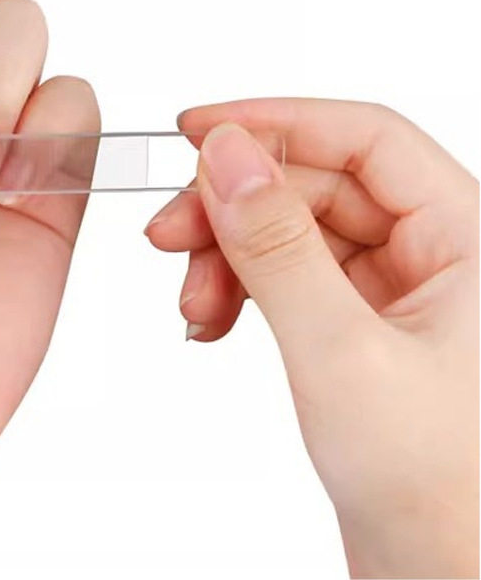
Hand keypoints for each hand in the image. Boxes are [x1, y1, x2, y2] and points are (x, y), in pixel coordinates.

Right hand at [146, 100, 478, 578]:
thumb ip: (277, 246)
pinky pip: (286, 276)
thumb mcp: (341, 353)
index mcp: (468, 238)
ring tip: (191, 305)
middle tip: (167, 233)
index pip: (365, 137)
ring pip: (291, 231)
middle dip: (232, 208)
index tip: (197, 130)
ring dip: (226, 255)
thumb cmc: (441, 495)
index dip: (276, 122)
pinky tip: (209, 321)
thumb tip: (227, 155)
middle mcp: (436, 253)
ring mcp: (395, 289)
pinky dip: (238, 290)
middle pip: (314, 185)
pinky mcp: (358, 323)